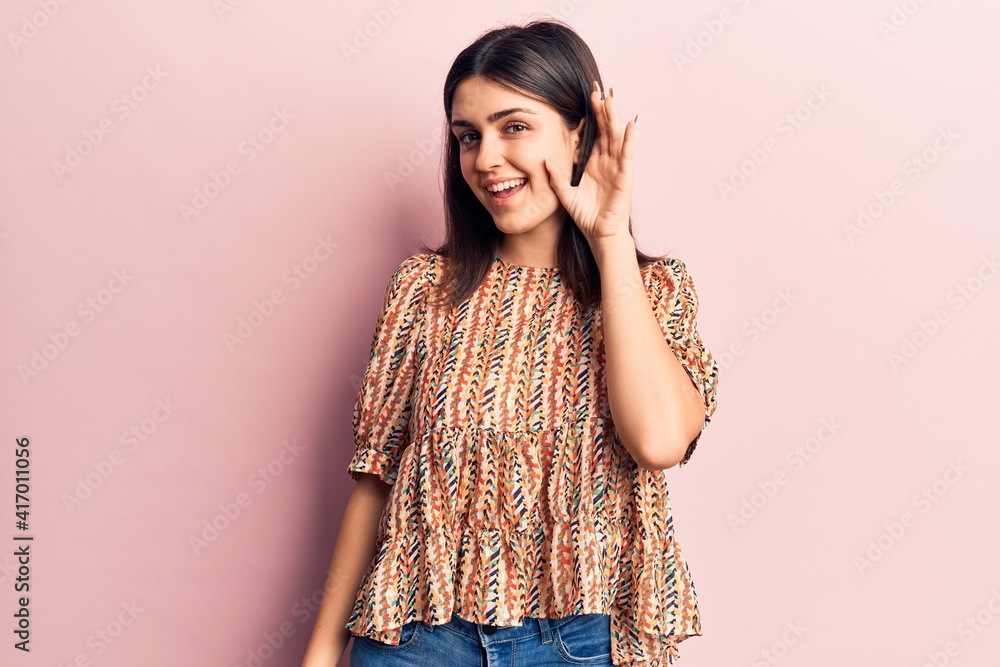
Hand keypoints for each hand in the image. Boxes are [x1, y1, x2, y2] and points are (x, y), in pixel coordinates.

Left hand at [544, 80, 636, 243]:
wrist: (600, 233)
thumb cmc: (586, 216)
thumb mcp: (565, 193)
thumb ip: (556, 177)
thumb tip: (544, 161)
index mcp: (594, 163)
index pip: (594, 133)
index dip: (592, 115)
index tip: (588, 96)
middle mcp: (607, 161)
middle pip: (606, 129)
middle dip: (603, 109)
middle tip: (598, 89)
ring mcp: (618, 166)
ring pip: (616, 136)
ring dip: (614, 117)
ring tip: (611, 98)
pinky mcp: (625, 175)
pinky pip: (627, 153)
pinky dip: (629, 138)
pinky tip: (629, 123)